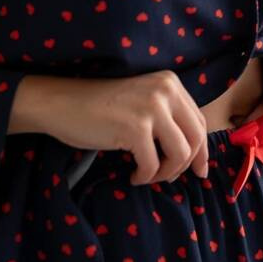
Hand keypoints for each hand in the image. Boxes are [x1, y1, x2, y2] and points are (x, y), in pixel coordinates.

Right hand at [43, 70, 209, 185]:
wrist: (61, 103)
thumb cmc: (99, 107)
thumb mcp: (142, 102)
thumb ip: (168, 117)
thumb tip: (195, 154)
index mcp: (170, 83)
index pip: (199, 121)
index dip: (202, 150)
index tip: (198, 170)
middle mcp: (165, 91)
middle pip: (196, 139)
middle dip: (188, 165)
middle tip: (172, 178)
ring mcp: (151, 108)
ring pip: (181, 154)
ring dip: (166, 172)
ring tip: (148, 175)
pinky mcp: (135, 128)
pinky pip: (153, 165)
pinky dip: (146, 176)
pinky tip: (133, 176)